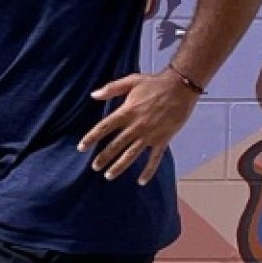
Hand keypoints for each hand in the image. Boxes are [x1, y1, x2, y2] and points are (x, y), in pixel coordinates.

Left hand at [77, 70, 202, 184]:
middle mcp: (136, 126)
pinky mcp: (163, 140)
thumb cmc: (155, 83)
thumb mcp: (131, 81)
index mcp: (127, 112)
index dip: (91, 138)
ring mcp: (149, 135)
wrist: (181, 86)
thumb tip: (93, 94)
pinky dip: (148, 171)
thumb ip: (111, 88)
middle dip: (103, 157)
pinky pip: (154, 159)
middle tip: (95, 167)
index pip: (104, 127)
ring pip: (131, 154)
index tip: (81, 147)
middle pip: (115, 145)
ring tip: (109, 176)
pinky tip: (141, 181)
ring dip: (119, 166)